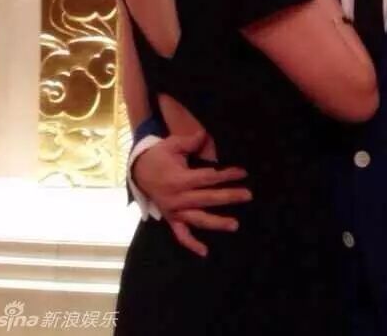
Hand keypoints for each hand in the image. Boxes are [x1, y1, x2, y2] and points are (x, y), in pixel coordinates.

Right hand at [132, 131, 251, 255]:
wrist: (138, 171)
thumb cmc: (159, 156)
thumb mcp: (172, 144)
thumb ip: (190, 142)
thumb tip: (204, 134)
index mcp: (179, 179)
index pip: (207, 178)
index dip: (225, 175)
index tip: (242, 173)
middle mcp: (177, 198)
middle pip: (207, 199)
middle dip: (228, 197)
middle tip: (247, 195)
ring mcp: (174, 211)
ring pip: (197, 219)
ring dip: (216, 223)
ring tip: (235, 225)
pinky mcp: (170, 219)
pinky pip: (180, 235)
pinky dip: (191, 244)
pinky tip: (204, 252)